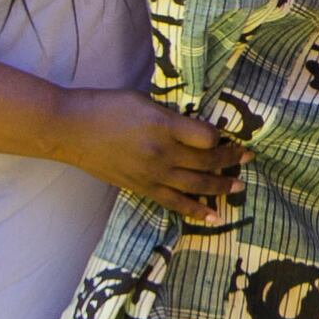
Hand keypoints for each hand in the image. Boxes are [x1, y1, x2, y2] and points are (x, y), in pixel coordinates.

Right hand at [52, 88, 247, 222]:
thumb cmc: (106, 107)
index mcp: (163, 126)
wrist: (70, 130)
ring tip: (239, 187)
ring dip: (220, 186)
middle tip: (248, 158)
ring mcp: (151, 174)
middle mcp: (161, 153)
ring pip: (195, 185)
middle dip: (231, 160)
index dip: (220, 135)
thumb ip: (171, 117)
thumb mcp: (144, 101)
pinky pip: (174, 203)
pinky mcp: (141, 188)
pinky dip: (195, 211)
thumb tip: (195, 127)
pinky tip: (214, 216)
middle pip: (206, 162)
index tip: (224, 132)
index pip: (207, 136)